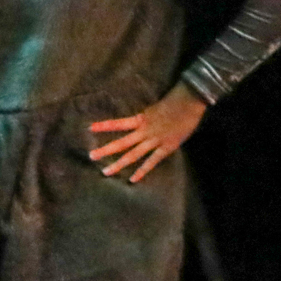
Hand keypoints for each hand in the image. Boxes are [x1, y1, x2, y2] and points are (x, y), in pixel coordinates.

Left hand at [87, 82, 206, 183]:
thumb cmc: (174, 101)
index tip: (90, 128)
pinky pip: (152, 161)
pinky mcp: (166, 147)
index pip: (118, 123)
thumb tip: (137, 124)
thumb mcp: (154, 108)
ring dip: (118, 164)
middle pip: (121, 142)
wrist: (190, 101)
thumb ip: (145, 119)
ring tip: (105, 172)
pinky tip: (132, 179)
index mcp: (141, 119)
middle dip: (105, 150)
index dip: (104, 126)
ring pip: (133, 155)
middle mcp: (145, 131)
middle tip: (91, 156)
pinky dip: (142, 171)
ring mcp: (155, 140)